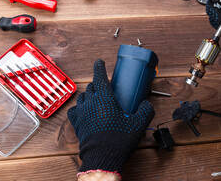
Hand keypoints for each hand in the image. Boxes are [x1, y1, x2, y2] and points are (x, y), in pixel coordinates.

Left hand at [67, 60, 154, 176]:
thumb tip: (146, 104)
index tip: (99, 62)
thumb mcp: (138, 125)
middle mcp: (91, 103)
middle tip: (105, 88)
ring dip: (88, 95)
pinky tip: (84, 111)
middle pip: (91, 86)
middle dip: (97, 84)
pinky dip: (79, 107)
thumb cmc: (119, 141)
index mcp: (105, 99)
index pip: (99, 76)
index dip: (99, 67)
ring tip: (95, 99)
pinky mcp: (76, 124)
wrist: (102, 158)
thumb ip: (145, 111)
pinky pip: (74, 110)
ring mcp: (81, 113)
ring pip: (82, 97)